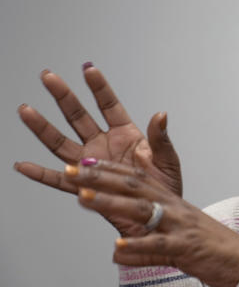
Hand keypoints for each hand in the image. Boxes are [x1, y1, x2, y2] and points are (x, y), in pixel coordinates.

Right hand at [14, 64, 182, 234]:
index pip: (109, 105)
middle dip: (63, 96)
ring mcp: (90, 164)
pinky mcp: (83, 186)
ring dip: (43, 128)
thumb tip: (161, 115)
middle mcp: (103, 145)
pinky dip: (39, 174)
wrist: (156, 217)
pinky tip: (22, 165)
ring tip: (26, 111)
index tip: (88, 69)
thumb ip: (160, 139)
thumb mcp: (168, 161)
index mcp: (126, 135)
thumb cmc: (164, 188)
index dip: (99, 88)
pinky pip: (57, 180)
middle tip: (48, 77)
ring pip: (61, 142)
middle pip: (78, 116)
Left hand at [68, 160, 238, 286]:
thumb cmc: (209, 248)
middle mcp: (174, 208)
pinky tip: (119, 246)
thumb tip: (117, 252)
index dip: (108, 171)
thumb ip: (144, 243)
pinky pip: (159, 245)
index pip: (136, 180)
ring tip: (85, 198)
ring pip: (142, 210)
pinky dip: (138, 246)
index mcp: (171, 202)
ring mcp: (179, 226)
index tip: (83, 165)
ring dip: (111, 203)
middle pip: (134, 187)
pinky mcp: (185, 247)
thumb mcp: (175, 237)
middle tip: (74, 173)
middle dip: (100, 179)